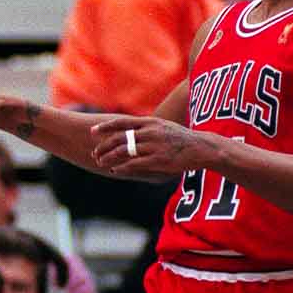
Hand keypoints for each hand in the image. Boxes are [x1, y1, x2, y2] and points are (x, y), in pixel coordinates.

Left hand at [89, 115, 212, 177]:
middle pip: (119, 139)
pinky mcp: (158, 160)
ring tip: (101, 162)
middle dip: (104, 146)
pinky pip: (134, 164)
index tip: (92, 131)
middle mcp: (150, 132)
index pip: (122, 122)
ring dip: (109, 158)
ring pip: (124, 152)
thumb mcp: (163, 126)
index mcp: (150, 122)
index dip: (105, 127)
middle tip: (95, 153)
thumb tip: (128, 130)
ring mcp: (153, 146)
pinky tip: (115, 170)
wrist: (200, 148)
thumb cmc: (180, 138)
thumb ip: (146, 127)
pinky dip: (122, 167)